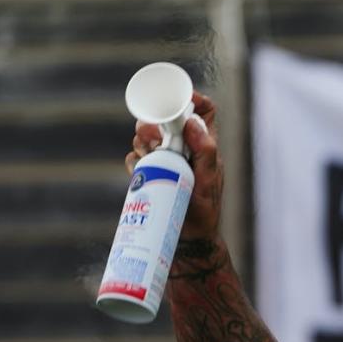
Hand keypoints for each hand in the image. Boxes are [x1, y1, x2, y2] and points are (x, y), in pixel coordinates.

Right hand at [124, 92, 222, 242]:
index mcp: (205, 147)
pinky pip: (136, 158)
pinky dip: (134, 160)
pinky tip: (139, 171)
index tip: (174, 99)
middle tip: (151, 137)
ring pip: (148, 137)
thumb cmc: (204, 213)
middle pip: (166, 120)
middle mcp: (186, 151)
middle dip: (154, 122)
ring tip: (149, 155)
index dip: (192, 99)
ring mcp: (167, 162)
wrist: (187, 242)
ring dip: (143, 140)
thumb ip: (205, 153)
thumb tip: (192, 122)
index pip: (204, 112)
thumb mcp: (207, 183)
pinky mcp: (152, 174)